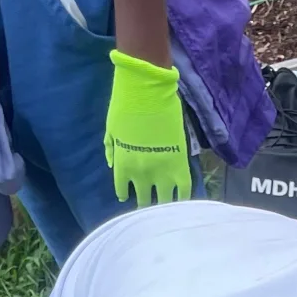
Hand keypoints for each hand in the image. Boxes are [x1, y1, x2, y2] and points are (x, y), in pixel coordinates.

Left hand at [104, 49, 190, 204]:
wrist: (147, 91)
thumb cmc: (125, 105)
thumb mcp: (112, 129)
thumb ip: (112, 150)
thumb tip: (113, 165)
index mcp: (123, 165)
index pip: (123, 191)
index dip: (126, 194)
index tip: (129, 195)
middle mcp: (140, 174)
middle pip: (143, 201)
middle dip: (145, 203)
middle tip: (149, 202)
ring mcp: (161, 172)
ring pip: (163, 201)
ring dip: (164, 204)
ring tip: (166, 205)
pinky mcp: (179, 166)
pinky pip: (184, 191)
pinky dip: (183, 198)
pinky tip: (182, 200)